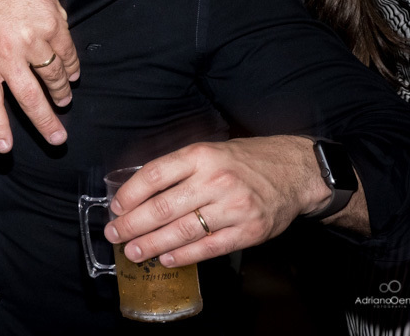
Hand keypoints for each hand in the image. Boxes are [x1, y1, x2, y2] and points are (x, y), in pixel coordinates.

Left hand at [0, 0, 79, 152]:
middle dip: (44, 123)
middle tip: (57, 140)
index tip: (5, 149)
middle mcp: (6, 49)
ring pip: (53, 78)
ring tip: (62, 102)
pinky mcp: (54, 25)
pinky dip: (71, 71)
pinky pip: (68, 58)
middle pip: (28, 96)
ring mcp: (32, 37)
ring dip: (60, 94)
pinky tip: (70, 76)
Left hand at [104, 136, 324, 267]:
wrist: (295, 172)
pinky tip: (166, 259)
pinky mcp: (250, 231)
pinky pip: (209, 248)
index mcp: (201, 156)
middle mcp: (215, 180)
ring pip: (183, 231)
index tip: (116, 207)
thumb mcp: (209, 151)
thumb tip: (138, 191)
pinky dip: (184, 256)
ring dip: (152, 244)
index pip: (154, 175)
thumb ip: (178, 169)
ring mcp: (234, 207)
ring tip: (133, 252)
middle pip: (163, 207)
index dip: (130, 194)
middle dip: (133, 224)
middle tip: (114, 234)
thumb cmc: (244, 161)